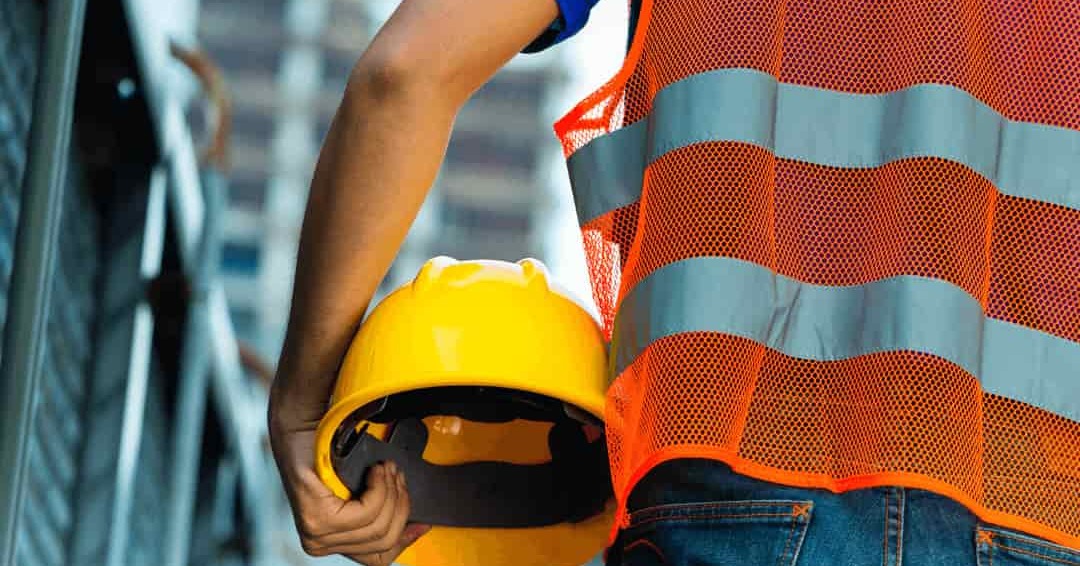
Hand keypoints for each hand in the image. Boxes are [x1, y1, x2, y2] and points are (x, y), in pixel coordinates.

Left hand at [268, 412, 429, 564]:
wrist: (299, 433)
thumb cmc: (324, 458)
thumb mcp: (355, 495)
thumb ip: (378, 515)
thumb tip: (415, 527)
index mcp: (330, 544)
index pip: (378, 558)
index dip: (405, 539)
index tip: (422, 523)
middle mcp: (320, 544)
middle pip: (383, 539)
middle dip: (399, 505)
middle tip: (398, 477)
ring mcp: (316, 532)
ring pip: (377, 524)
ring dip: (390, 491)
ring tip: (387, 469)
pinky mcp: (317, 516)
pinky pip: (366, 512)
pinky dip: (378, 488)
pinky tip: (375, 471)